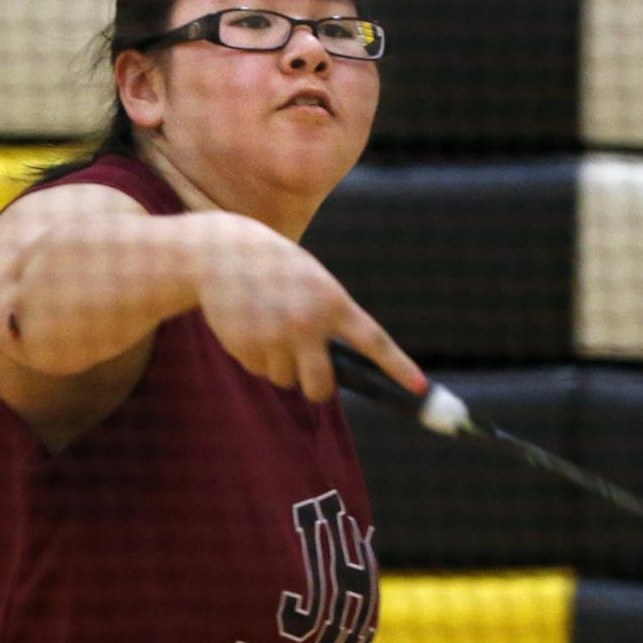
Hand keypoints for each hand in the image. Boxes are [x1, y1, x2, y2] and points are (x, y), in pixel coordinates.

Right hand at [193, 215, 425, 402]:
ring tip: (268, 329)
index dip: (399, 368)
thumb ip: (328, 319)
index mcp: (333, 302)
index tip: (420, 388)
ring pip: (286, 380)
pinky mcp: (246, 347)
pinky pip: (259, 371)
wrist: (221, 253)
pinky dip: (256, 357)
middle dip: (317, 388)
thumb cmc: (277, 269)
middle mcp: (307, 323)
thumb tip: (332, 370)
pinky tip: (248, 327)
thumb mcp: (312, 281)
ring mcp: (275, 338)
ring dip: (280, 367)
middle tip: (310, 378)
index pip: (374, 342)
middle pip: (321, 386)